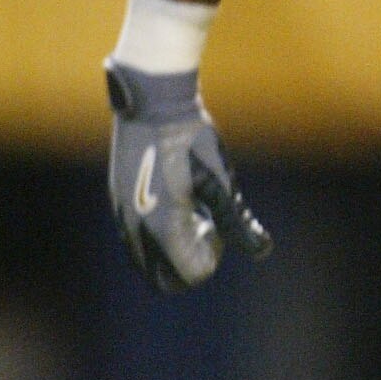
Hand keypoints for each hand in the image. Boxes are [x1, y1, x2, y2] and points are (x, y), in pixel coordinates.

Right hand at [105, 61, 271, 292]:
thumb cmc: (192, 140)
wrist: (153, 101)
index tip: (217, 223)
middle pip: (162, 278)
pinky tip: (175, 197)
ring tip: (191, 208)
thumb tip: (261, 251)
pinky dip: (157, 233)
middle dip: (189, 261)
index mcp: (161, 227)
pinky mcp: (118, 199)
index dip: (211, 256)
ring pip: (146, 260)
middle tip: (206, 223)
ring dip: (172, 248)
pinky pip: (136, 238)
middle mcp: (134, 227)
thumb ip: (237, 222)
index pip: (190, 274)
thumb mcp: (221, 182)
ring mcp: (122, 213)